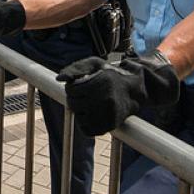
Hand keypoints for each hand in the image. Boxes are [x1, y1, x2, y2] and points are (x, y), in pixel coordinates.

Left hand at [56, 51, 179, 135]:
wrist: (134, 91)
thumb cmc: (110, 75)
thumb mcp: (94, 64)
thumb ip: (75, 68)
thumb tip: (59, 79)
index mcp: (101, 83)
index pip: (71, 90)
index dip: (72, 87)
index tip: (79, 85)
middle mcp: (105, 100)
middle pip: (73, 104)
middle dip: (74, 98)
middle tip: (83, 94)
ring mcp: (108, 115)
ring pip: (78, 117)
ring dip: (80, 111)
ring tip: (89, 103)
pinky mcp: (110, 126)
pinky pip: (86, 130)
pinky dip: (85, 123)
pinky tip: (92, 114)